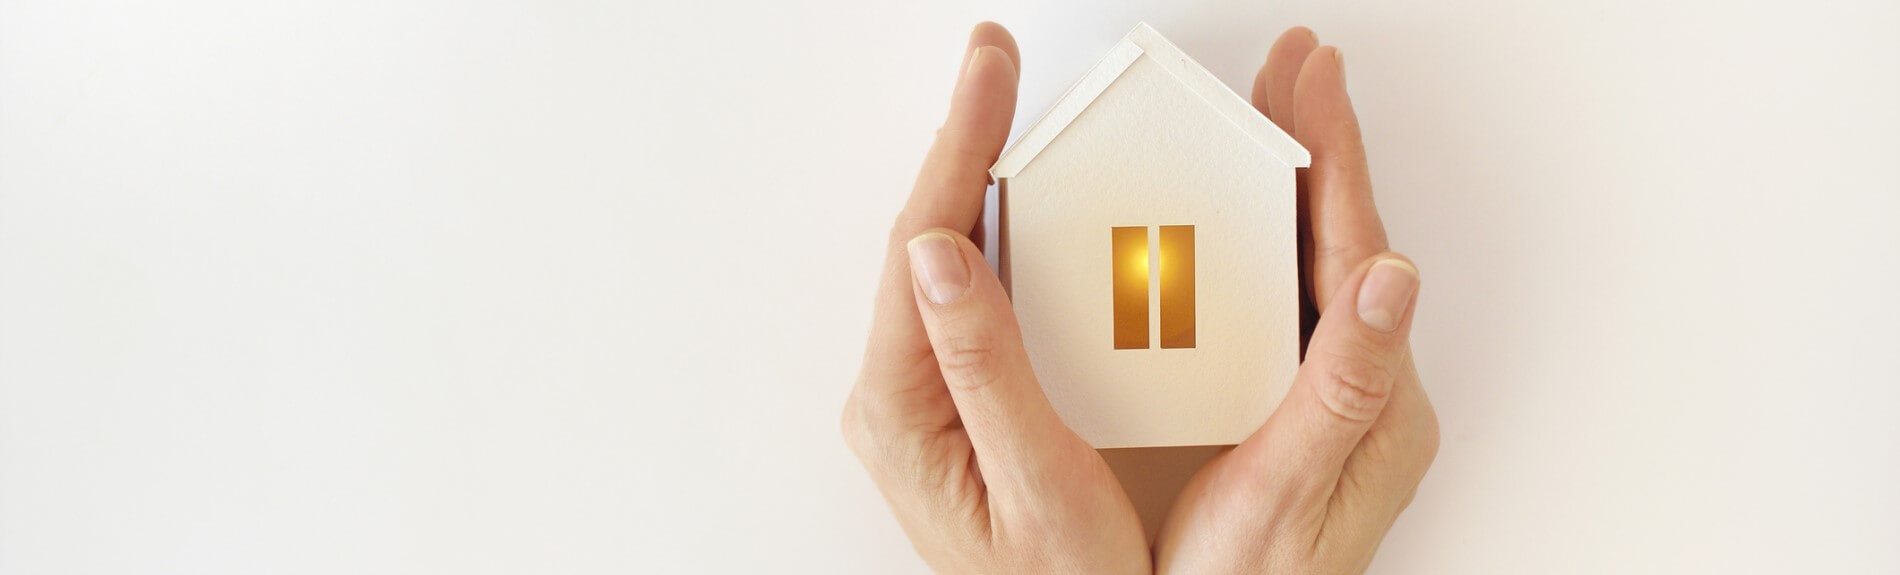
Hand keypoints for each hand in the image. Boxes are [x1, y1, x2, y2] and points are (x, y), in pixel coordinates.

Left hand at [840, 24, 1150, 573]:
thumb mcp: (1034, 484)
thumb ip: (983, 367)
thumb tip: (938, 250)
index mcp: (902, 408)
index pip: (924, 247)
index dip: (960, 150)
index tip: (991, 72)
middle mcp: (898, 389)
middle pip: (929, 235)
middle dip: (965, 141)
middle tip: (995, 58)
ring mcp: (923, 389)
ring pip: (948, 256)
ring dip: (977, 177)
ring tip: (1008, 100)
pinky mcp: (955, 392)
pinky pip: (973, 290)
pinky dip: (999, 229)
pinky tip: (1023, 192)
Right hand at [1150, 29, 1439, 573]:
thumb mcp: (1290, 489)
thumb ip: (1343, 385)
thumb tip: (1395, 277)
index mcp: (1376, 402)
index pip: (1354, 254)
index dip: (1332, 159)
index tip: (1313, 80)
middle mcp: (1364, 389)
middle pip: (1342, 241)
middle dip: (1318, 147)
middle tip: (1295, 66)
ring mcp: (1331, 395)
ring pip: (1315, 263)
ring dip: (1294, 182)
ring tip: (1272, 111)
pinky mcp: (1294, 406)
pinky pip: (1287, 300)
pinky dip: (1266, 238)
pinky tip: (1240, 214)